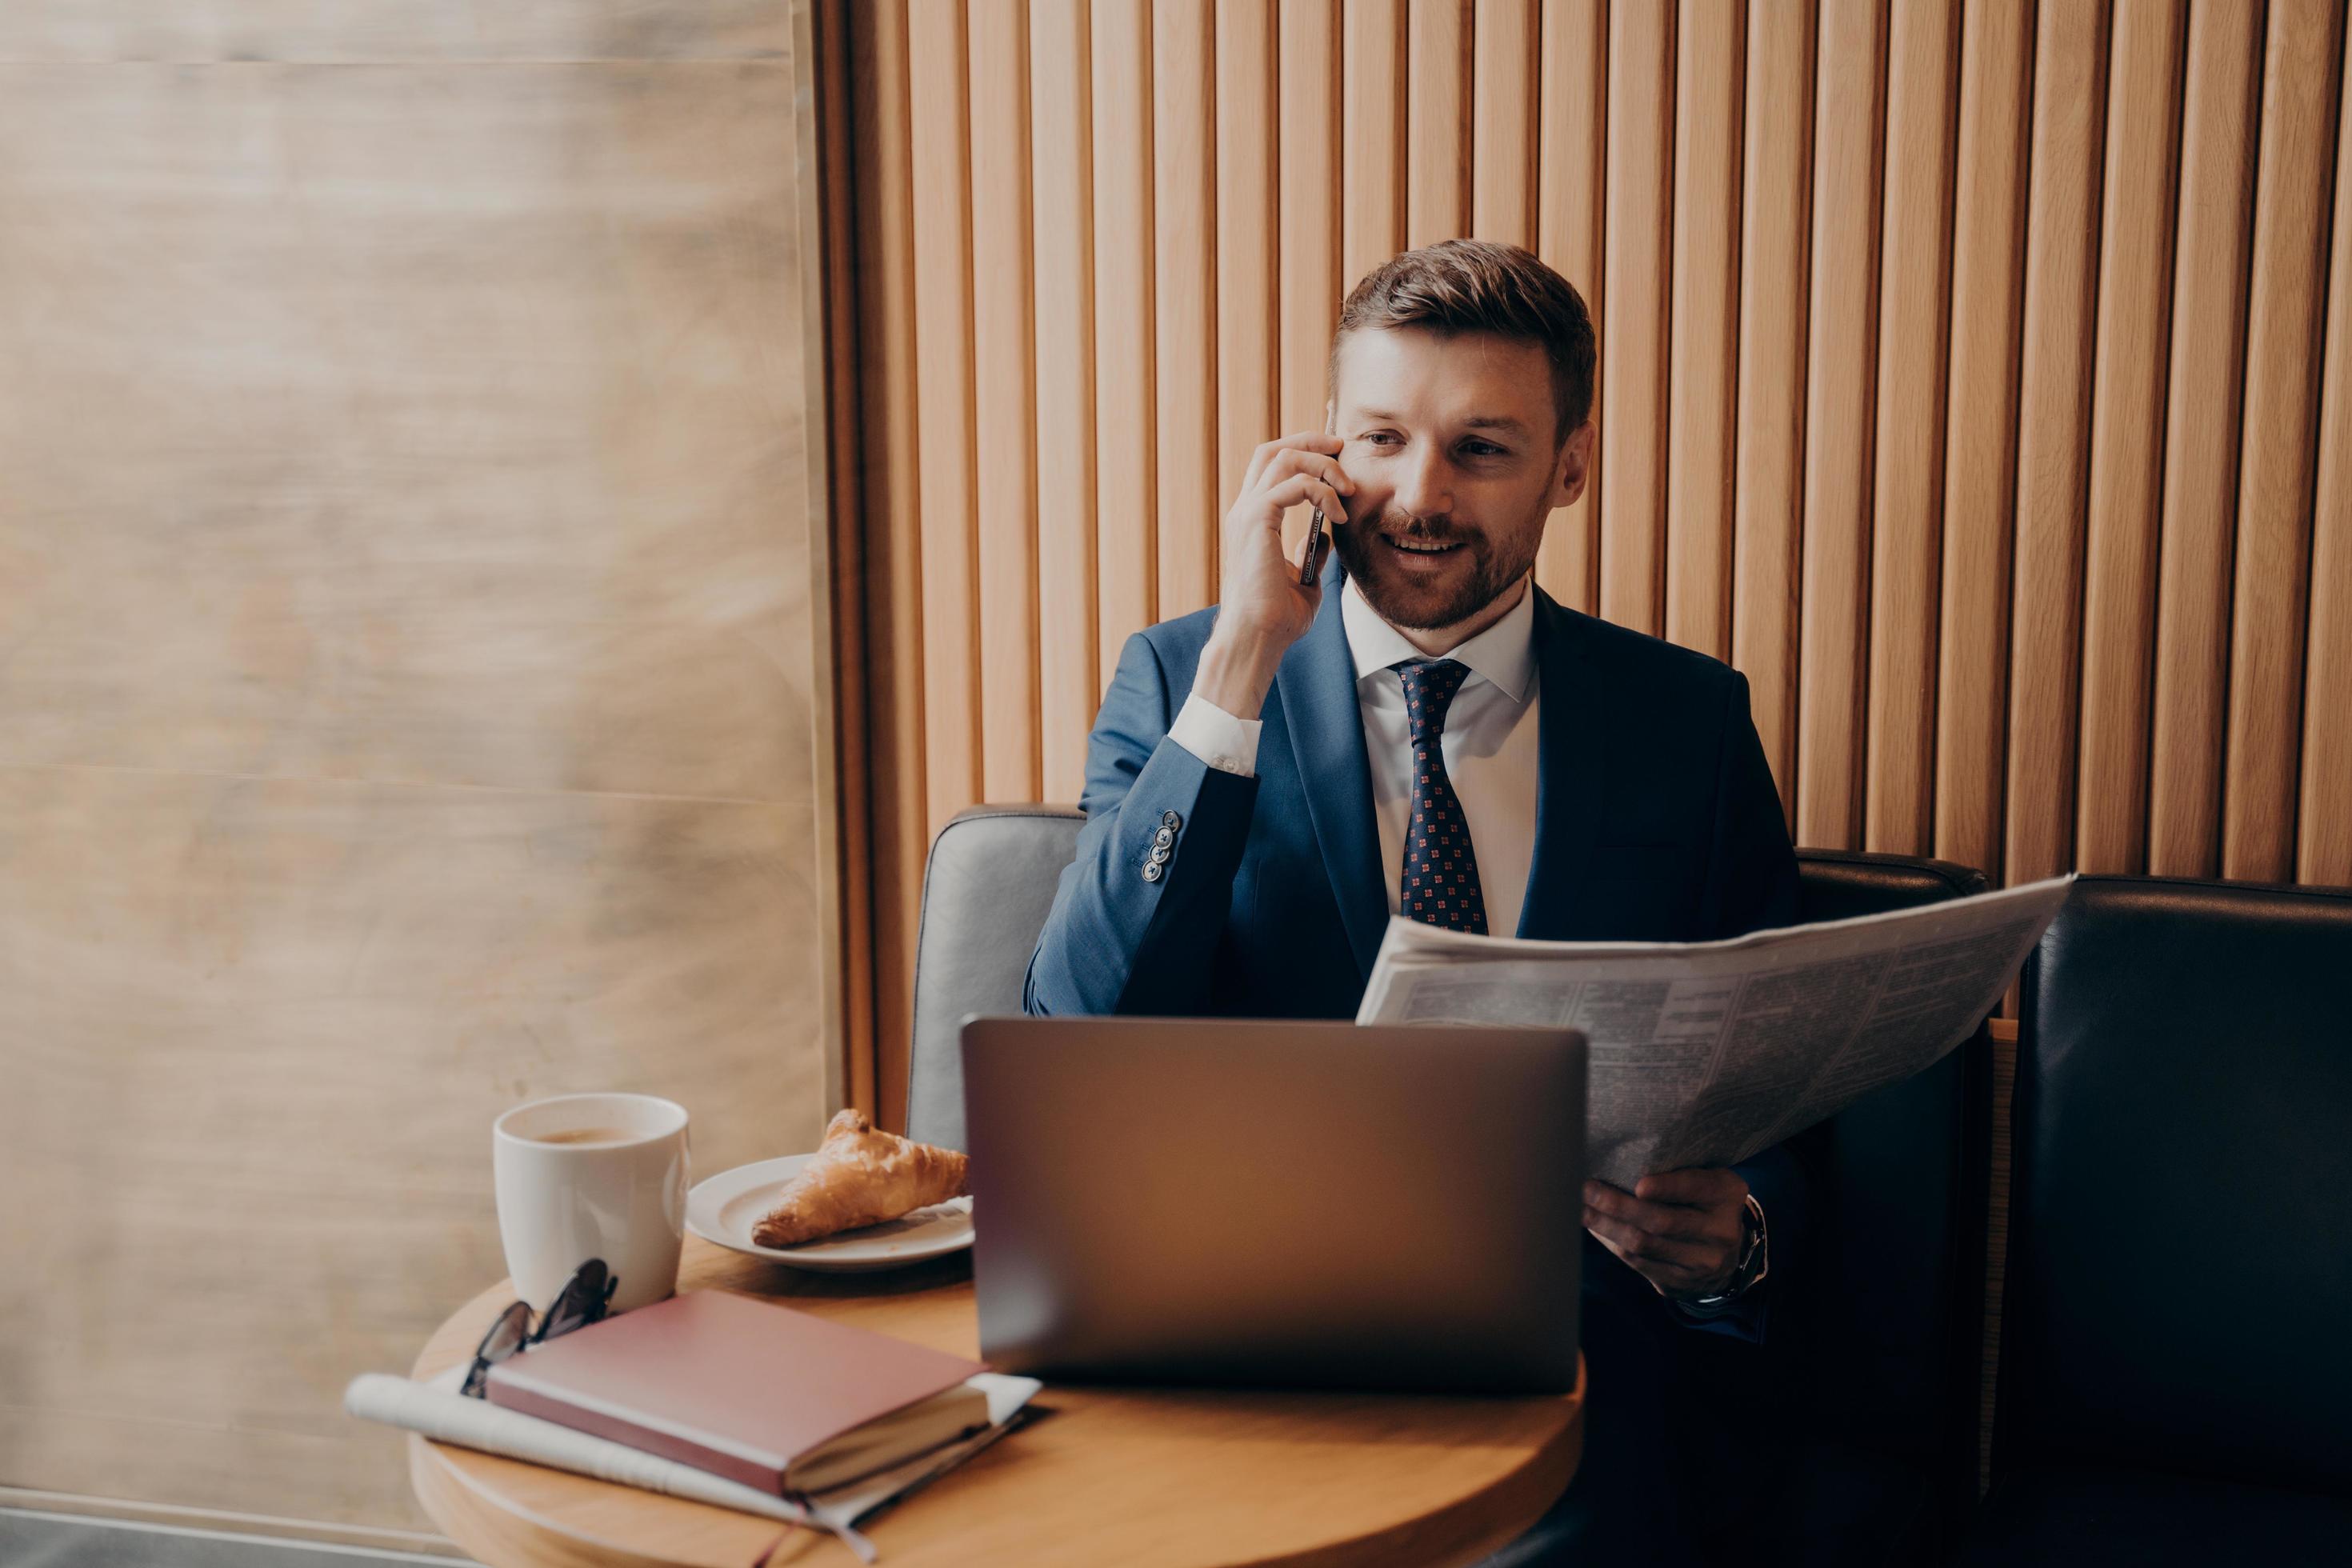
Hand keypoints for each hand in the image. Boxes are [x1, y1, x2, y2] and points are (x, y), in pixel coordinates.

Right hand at [1193, 431, 1355, 718]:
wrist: (1257, 639)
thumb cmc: (1276, 619)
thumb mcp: (1303, 579)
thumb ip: (1311, 553)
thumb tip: (1325, 536)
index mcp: (1252, 520)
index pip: (1271, 465)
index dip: (1303, 451)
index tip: (1336, 456)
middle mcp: (1245, 510)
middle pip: (1273, 449)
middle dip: (1311, 441)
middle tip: (1343, 448)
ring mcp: (1247, 513)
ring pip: (1284, 458)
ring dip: (1323, 465)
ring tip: (1348, 489)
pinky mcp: (1256, 521)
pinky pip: (1294, 484)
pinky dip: (1322, 492)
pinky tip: (1339, 514)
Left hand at [1583, 1168, 1750, 1300]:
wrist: (1724, 1255)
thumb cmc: (1702, 1202)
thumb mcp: (1706, 1179)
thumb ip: (1678, 1170)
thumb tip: (1620, 1158)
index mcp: (1726, 1194)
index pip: (1696, 1188)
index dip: (1667, 1188)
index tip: (1638, 1184)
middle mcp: (1720, 1231)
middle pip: (1662, 1221)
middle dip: (1618, 1206)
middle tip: (1587, 1189)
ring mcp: (1702, 1262)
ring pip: (1644, 1245)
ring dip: (1606, 1226)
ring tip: (1581, 1209)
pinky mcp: (1680, 1282)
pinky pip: (1639, 1263)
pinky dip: (1612, 1244)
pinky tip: (1595, 1229)